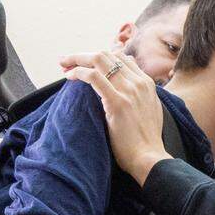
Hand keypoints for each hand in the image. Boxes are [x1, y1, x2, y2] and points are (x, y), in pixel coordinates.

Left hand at [60, 51, 168, 184]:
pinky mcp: (117, 102)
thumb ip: (139, 98)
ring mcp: (129, 91)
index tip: (87, 67)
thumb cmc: (146, 143)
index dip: (101, 59)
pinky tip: (69, 77)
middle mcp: (139, 83)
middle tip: (68, 62)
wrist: (150, 159)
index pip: (122, 58)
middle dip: (84, 55)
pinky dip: (79, 72)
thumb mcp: (150, 113)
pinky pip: (94, 77)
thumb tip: (126, 93)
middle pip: (108, 55)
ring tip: (64, 67)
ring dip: (78, 60)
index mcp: (147, 84)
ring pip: (99, 60)